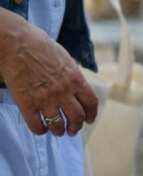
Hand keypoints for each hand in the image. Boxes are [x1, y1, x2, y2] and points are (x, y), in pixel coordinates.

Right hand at [0, 10, 97, 136]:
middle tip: (73, 130)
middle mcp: (64, 91)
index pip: (90, 102)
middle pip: (77, 117)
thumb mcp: (65, 59)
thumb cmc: (40, 46)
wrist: (17, 44)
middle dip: (76, 127)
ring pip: (58, 124)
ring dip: (59, 131)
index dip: (91, 114)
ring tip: (58, 131)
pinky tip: (41, 128)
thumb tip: (76, 87)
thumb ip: (72, 75)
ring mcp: (45, 99)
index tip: (89, 120)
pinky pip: (37, 125)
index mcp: (76, 78)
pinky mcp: (27, 104)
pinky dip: (41, 130)